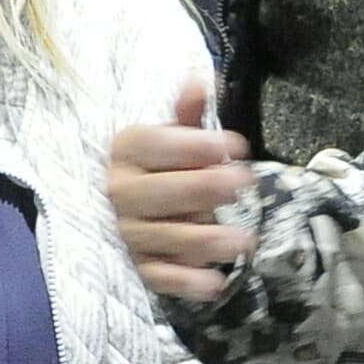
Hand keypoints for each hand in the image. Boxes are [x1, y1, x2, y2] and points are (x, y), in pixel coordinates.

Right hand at [108, 78, 253, 303]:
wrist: (136, 207)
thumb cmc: (165, 165)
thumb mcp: (175, 135)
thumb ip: (187, 114)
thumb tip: (200, 80)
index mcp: (125, 152)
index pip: (150, 146)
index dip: (190, 146)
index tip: (232, 145)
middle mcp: (119, 192)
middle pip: (155, 194)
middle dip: (200, 189)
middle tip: (242, 184)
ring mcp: (127, 232)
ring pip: (161, 238)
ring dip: (203, 240)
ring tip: (244, 241)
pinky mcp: (139, 266)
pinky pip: (158, 277)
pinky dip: (185, 283)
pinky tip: (215, 284)